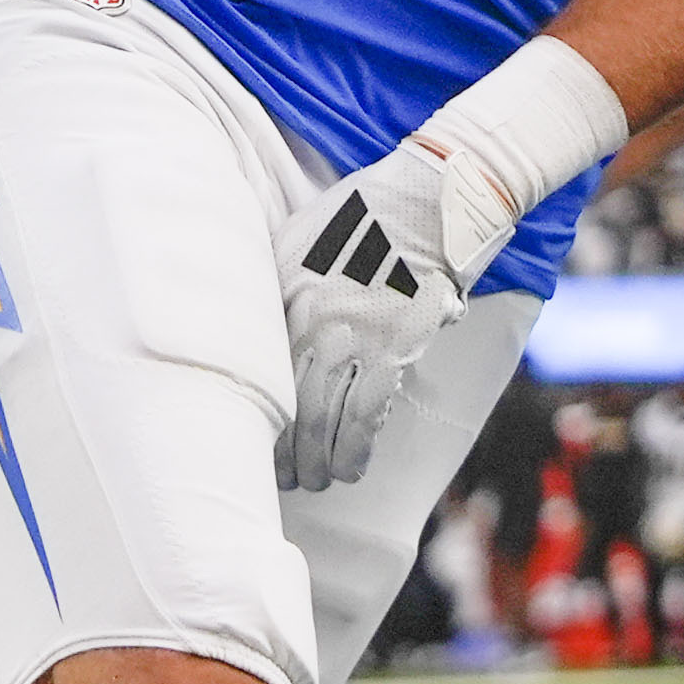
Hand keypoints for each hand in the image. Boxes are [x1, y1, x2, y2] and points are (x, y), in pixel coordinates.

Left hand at [274, 140, 468, 494]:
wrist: (428, 200)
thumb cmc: (362, 213)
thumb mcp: (296, 237)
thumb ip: (274, 282)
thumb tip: (258, 323)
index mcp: (284, 298)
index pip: (261, 377)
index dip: (257, 422)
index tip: (255, 447)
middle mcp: (311, 325)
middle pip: (287, 407)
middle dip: (285, 455)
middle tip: (284, 481)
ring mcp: (352, 339)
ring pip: (322, 420)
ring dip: (319, 462)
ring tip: (317, 483)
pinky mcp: (393, 349)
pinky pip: (366, 415)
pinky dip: (356, 449)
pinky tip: (351, 469)